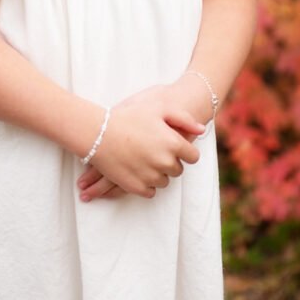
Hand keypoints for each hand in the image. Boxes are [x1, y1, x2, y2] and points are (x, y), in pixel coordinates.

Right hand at [79, 84, 204, 200]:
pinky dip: (147, 183)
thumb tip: (202, 130)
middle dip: (170, 161)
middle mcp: (165, 163)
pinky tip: (138, 170)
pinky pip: (150, 191)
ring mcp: (150, 177)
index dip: (185, 151)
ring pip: (165, 182)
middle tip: (155, 149)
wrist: (97, 131)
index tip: (175, 146)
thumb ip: (183, 119)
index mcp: (173, 144)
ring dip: (159, 173)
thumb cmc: (128, 116)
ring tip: (144, 158)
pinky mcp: (136, 187)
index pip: (193, 157)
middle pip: (178, 170)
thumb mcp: (159, 108)